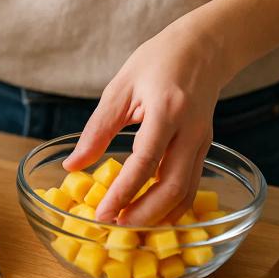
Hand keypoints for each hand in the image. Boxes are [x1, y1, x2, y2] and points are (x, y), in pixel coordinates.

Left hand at [63, 15, 225, 225]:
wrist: (204, 49)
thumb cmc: (157, 62)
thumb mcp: (119, 88)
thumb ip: (97, 130)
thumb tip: (73, 166)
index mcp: (166, 111)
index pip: (144, 161)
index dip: (123, 192)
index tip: (102, 214)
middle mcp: (190, 131)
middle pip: (172, 186)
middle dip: (144, 214)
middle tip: (115, 229)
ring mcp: (203, 142)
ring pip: (186, 192)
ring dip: (159, 217)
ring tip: (130, 228)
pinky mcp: (206, 149)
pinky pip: (191, 186)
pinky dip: (172, 207)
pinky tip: (151, 216)